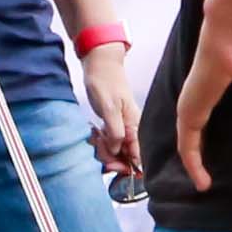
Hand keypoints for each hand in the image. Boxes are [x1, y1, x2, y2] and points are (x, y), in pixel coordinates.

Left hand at [78, 38, 140, 178]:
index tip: (110, 166)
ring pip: (115, 151)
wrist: (100, 65)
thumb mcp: (109, 109)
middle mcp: (130, 130)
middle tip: (98, 145)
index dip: (125, 166)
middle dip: (110, 157)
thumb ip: (115, 132)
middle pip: (124, 157)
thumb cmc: (105, 83)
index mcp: (134, 127)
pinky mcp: (112, 125)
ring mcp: (121, 128)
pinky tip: (95, 133)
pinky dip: (100, 142)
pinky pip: (108, 142)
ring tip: (96, 136)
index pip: (137, 157)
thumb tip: (116, 151)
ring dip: (103, 149)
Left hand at [167, 0, 231, 196]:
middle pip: (197, 127)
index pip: (214, 105)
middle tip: (211, 169)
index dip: (217, 122)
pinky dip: (193, 165)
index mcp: (220, 80)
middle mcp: (203, 93)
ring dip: (195, 163)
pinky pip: (187, 146)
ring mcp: (194, 104)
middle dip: (201, 148)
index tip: (226, 139)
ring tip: (205, 185)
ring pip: (189, 141)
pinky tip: (203, 184)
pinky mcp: (191, 112)